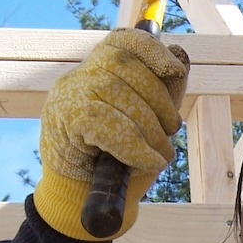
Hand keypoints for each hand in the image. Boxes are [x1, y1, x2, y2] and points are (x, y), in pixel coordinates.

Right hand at [34, 28, 189, 240]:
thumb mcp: (147, 124)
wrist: (81, 201)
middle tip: (170, 131)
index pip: (122, 40)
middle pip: (124, 64)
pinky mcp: (62, 121)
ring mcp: (66, 97)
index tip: (175, 70)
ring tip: (161, 153)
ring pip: (114, 91)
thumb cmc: (117, 162)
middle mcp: (78, 77)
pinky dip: (134, 145)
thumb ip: (162, 93)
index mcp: (97, 71)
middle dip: (158, 98)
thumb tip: (180, 59)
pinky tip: (148, 161)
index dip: (151, 49)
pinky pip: (104, 123)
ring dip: (149, 126)